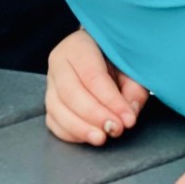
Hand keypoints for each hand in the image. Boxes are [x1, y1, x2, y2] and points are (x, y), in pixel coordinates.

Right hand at [45, 29, 148, 144]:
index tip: (128, 119)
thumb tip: (129, 114)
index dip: (111, 100)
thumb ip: (134, 89)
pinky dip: (70, 133)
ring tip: (102, 138)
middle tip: (116, 129)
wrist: (100, 53)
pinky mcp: (51, 102)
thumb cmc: (115, 59)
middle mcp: (59, 62)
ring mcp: (51, 83)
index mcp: (78, 46)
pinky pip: (53, 122)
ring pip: (57, 109)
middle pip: (70, 93)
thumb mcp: (130, 65)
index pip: (91, 75)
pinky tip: (88, 137)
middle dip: (94, 115)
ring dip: (80, 128)